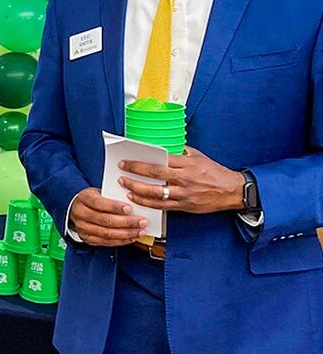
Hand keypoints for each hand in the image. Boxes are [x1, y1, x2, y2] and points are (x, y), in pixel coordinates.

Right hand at [69, 187, 147, 246]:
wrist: (76, 209)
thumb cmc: (92, 199)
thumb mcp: (99, 192)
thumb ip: (112, 196)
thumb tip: (133, 203)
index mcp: (83, 199)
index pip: (98, 203)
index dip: (114, 206)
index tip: (129, 208)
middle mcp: (80, 214)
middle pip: (104, 220)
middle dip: (126, 222)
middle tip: (142, 222)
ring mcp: (82, 227)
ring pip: (106, 233)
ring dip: (126, 233)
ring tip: (140, 231)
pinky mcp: (86, 238)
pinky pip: (105, 242)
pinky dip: (120, 241)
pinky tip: (131, 238)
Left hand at [118, 146, 245, 213]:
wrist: (232, 191)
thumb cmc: (215, 172)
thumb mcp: (199, 156)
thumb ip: (181, 152)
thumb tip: (163, 147)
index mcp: (187, 164)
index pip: (160, 160)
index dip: (141, 161)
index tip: (127, 160)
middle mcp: (184, 178)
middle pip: (155, 175)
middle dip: (135, 173)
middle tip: (121, 170)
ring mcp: (184, 194)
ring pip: (155, 193)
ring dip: (137, 189)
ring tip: (125, 185)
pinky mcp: (184, 206)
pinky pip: (161, 206)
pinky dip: (147, 203)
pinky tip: (136, 199)